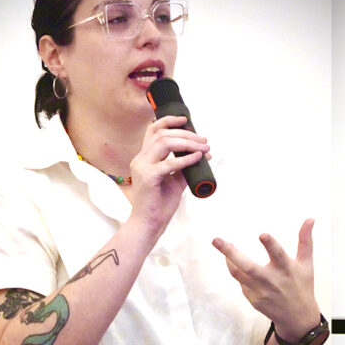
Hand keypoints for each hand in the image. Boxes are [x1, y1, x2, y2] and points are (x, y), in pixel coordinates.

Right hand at [128, 116, 210, 235]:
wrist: (149, 224)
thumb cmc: (159, 203)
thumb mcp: (175, 180)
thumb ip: (184, 166)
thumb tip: (203, 154)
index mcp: (144, 158)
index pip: (153, 131)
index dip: (169, 121)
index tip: (186, 120)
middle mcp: (140, 159)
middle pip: (163, 135)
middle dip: (186, 134)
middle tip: (204, 140)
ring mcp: (142, 167)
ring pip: (165, 143)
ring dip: (188, 143)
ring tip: (204, 147)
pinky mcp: (148, 177)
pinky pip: (170, 163)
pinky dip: (186, 159)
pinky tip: (198, 157)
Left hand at [213, 219, 319, 340]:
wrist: (297, 318)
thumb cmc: (302, 285)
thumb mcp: (307, 263)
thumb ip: (305, 240)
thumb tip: (310, 219)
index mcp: (286, 269)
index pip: (278, 254)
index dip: (270, 244)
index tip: (261, 234)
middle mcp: (272, 281)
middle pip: (247, 266)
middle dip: (229, 253)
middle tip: (216, 240)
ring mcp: (260, 292)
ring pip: (238, 274)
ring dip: (228, 259)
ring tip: (221, 244)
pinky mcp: (253, 300)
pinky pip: (241, 282)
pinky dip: (238, 271)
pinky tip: (237, 263)